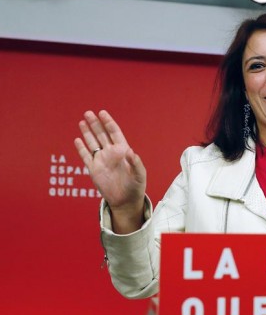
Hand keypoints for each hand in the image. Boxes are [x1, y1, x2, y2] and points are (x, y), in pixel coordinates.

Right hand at [74, 110, 146, 232]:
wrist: (126, 201)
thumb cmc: (136, 187)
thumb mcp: (140, 175)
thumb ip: (136, 163)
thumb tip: (130, 151)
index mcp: (123, 151)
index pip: (114, 133)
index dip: (108, 122)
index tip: (102, 113)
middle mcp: (111, 153)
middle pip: (102, 134)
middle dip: (95, 124)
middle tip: (88, 113)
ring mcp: (102, 160)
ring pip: (93, 143)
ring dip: (87, 132)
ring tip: (82, 121)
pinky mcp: (94, 170)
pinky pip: (86, 156)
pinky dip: (81, 148)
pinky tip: (77, 140)